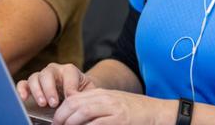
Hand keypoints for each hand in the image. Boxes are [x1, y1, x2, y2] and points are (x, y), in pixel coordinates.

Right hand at [16, 63, 95, 107]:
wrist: (77, 92)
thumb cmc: (83, 92)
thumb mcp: (88, 92)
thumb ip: (84, 94)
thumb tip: (78, 100)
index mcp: (69, 70)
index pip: (68, 73)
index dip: (70, 86)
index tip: (71, 98)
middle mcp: (54, 70)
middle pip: (48, 74)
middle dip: (50, 89)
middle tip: (54, 103)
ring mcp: (41, 77)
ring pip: (34, 77)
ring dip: (37, 91)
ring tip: (42, 103)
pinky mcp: (31, 85)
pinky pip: (22, 83)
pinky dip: (21, 89)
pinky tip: (24, 98)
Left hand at [53, 89, 170, 124]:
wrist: (158, 112)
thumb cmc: (136, 111)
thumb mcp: (114, 103)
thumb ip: (97, 107)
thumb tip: (78, 117)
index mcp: (102, 94)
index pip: (74, 98)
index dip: (61, 110)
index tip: (56, 121)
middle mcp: (105, 98)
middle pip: (75, 103)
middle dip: (61, 117)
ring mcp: (113, 108)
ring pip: (83, 112)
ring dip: (70, 123)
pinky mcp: (120, 119)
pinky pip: (97, 124)